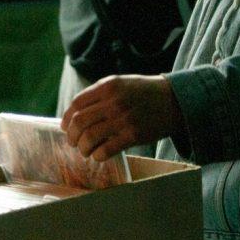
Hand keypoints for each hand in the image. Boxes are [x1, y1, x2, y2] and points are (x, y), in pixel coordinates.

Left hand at [61, 74, 180, 160]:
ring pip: (89, 138)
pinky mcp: (134, 135)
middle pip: (79, 122)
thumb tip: (75, 113)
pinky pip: (106, 150)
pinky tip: (99, 155)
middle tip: (73, 142)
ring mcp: (124, 119)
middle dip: (72, 136)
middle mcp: (114, 101)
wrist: (174, 100)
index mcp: (108, 86)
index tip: (66, 127)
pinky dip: (98, 155)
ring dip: (83, 148)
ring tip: (86, 150)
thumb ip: (99, 94)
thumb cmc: (144, 92)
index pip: (77, 103)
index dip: (67, 118)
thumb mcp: (121, 83)